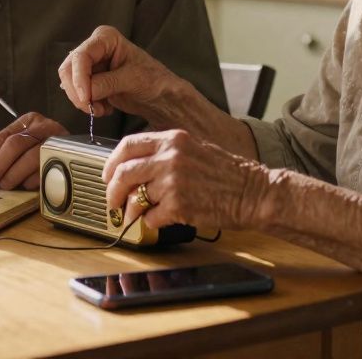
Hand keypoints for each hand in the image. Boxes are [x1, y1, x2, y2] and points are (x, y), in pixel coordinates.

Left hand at [0, 112, 67, 189]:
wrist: (77, 153)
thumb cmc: (42, 152)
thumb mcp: (15, 149)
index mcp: (27, 121)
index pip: (1, 137)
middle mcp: (42, 126)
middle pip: (15, 144)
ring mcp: (57, 139)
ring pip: (31, 155)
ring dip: (14, 173)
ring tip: (5, 185)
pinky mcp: (67, 154)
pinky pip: (47, 166)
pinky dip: (33, 178)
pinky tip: (25, 186)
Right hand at [58, 25, 182, 121]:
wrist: (161, 97)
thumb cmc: (154, 81)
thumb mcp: (133, 80)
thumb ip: (108, 83)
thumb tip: (87, 92)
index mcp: (106, 38)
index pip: (81, 56)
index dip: (79, 79)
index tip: (86, 98)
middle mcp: (94, 48)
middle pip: (69, 69)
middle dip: (78, 92)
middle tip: (91, 108)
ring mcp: (91, 65)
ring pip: (69, 83)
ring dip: (82, 101)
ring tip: (102, 109)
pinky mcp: (90, 81)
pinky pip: (76, 93)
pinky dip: (88, 104)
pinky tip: (105, 107)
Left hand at [102, 130, 271, 230]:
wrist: (253, 192)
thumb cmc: (228, 173)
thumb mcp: (194, 149)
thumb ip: (165, 154)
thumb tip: (135, 170)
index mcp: (172, 139)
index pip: (127, 146)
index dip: (111, 163)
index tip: (107, 175)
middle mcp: (170, 157)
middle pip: (123, 173)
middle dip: (112, 191)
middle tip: (113, 202)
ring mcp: (173, 181)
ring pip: (135, 198)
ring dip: (130, 211)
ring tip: (133, 216)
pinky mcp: (179, 205)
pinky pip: (151, 217)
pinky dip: (151, 222)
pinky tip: (160, 220)